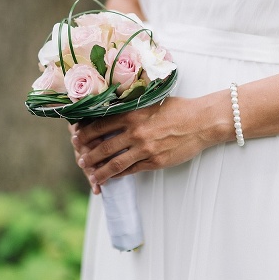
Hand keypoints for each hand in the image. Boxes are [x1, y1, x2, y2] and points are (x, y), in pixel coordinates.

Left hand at [72, 95, 226, 186]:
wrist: (201, 121)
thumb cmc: (177, 109)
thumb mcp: (149, 102)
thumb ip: (130, 108)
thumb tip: (110, 111)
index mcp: (131, 114)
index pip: (99, 125)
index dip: (85, 134)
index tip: (76, 138)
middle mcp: (135, 132)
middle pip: (103, 146)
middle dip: (88, 155)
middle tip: (80, 160)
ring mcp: (145, 149)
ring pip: (115, 163)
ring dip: (100, 170)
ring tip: (91, 175)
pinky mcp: (155, 161)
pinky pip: (131, 170)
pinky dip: (118, 175)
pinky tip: (111, 177)